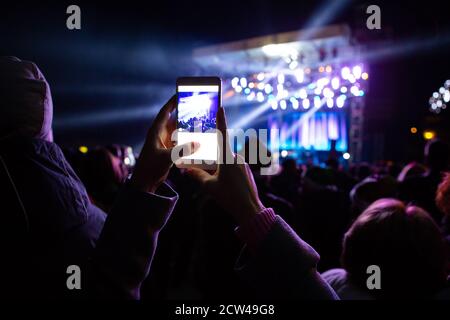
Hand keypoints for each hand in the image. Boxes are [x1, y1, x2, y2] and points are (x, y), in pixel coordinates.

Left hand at [131, 95, 198, 192]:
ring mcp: (165, 143)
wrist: (145, 182)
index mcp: (156, 132)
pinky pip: (181, 141)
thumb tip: (198, 143)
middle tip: (196, 107)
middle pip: (174, 120)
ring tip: (201, 121)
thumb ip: (181, 150)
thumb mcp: (166, 157)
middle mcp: (160, 135)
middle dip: (184, 113)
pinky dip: (188, 139)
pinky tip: (198, 138)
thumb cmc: (150, 167)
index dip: (172, 103)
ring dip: (188, 127)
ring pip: (178, 131)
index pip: (165, 113)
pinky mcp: (169, 151)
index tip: (180, 94)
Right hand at [187, 106, 264, 225]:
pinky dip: (224, 173)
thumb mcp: (209, 187)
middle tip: (203, 172)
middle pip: (219, 153)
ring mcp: (243, 164)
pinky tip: (223, 187)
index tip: (220, 107)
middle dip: (210, 160)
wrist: (250, 210)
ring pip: (225, 162)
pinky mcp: (246, 172)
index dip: (221, 120)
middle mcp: (237, 157)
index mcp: (228, 157)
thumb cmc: (230, 197)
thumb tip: (186, 170)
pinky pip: (232, 168)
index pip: (222, 134)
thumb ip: (197, 176)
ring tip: (214, 184)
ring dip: (217, 169)